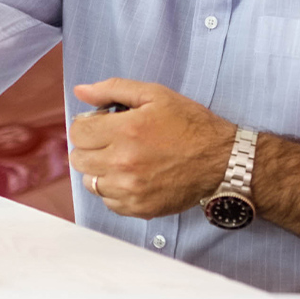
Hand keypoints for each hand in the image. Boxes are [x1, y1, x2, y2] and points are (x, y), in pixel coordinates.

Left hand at [67, 78, 234, 218]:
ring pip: (90, 183)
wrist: (222, 160)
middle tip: (110, 142)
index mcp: (125, 131)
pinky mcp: (140, 209)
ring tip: (122, 161)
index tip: (101, 125)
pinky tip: (132, 178)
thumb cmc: (190, 124)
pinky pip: (108, 202)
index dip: (87, 125)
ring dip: (100, 171)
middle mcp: (123, 163)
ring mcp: (130, 190)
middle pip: (79, 159)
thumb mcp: (155, 95)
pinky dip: (114, 191)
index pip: (78, 132)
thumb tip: (81, 91)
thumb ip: (113, 89)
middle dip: (90, 147)